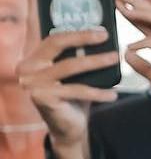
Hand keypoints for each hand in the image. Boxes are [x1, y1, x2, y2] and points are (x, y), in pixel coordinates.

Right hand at [16, 0, 118, 158]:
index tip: (101, 29)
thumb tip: (102, 34)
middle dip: (84, 38)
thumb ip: (79, 57)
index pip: (54, 38)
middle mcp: (27, 68)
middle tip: (106, 36)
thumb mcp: (76, 75)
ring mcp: (32, 83)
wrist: (69, 129)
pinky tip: (113, 94)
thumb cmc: (75, 98)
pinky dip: (98, 92)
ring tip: (116, 59)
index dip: (77, 31)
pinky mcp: (42, 98)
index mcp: (33, 59)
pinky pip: (77, 90)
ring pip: (71, 66)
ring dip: (97, 62)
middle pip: (58, 45)